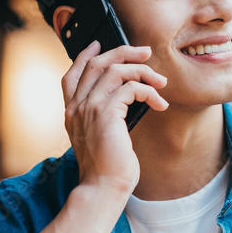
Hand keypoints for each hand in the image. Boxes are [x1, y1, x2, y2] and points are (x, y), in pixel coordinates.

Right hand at [62, 41, 167, 195]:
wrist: (102, 188)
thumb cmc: (106, 168)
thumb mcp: (99, 138)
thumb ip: (102, 117)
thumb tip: (126, 97)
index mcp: (71, 112)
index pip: (72, 74)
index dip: (85, 55)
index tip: (99, 44)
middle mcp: (76, 107)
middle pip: (96, 63)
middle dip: (123, 52)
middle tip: (145, 53)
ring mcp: (89, 109)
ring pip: (115, 71)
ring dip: (142, 71)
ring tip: (160, 81)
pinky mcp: (106, 114)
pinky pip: (130, 88)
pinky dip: (149, 91)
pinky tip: (159, 103)